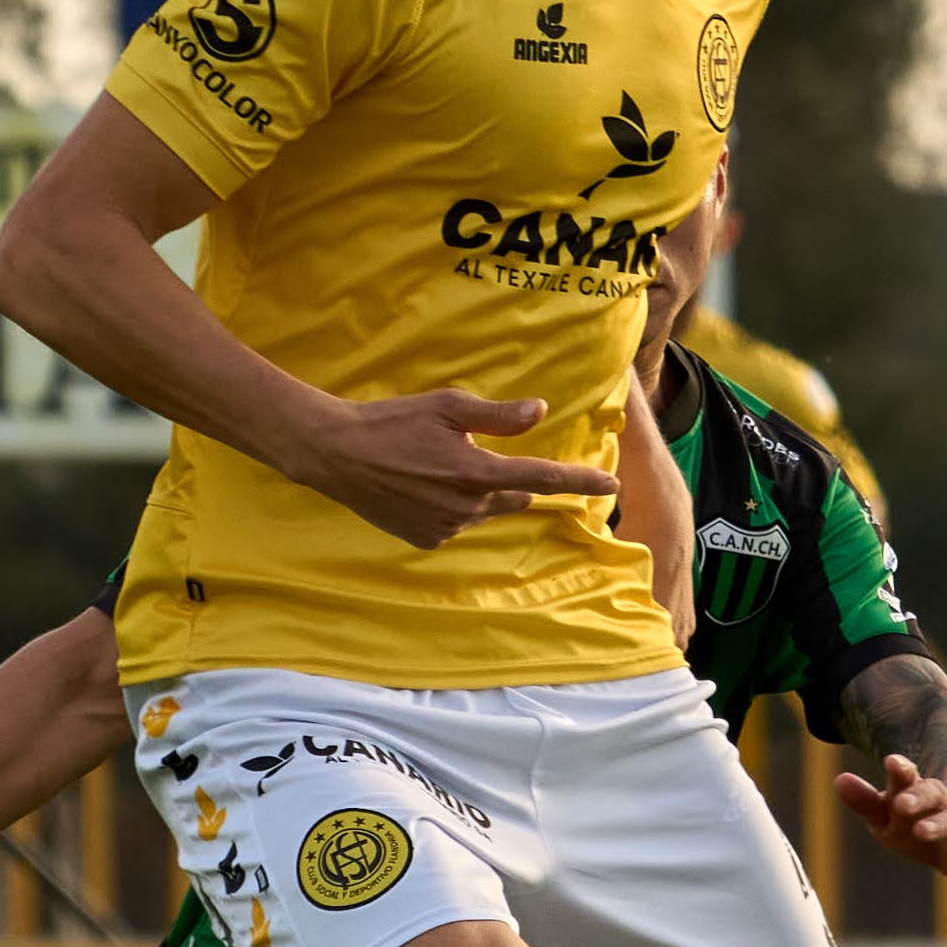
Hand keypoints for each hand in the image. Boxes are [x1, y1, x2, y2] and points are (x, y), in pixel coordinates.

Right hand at [284, 388, 617, 551]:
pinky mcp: (424, 539)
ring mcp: (445, 528)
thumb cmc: (392, 422)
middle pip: (513, 496)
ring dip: (476, 491)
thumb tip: (540, 412)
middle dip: (509, 479)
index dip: (580, 479)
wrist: (336, 454)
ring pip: (482, 509)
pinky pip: (454, 523)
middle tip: (477, 452)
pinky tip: (421, 484)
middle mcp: (466, 508)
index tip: (610, 483)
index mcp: (476, 472)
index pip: (542, 478)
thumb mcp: (447, 407)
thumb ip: (498, 415)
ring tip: (435, 464)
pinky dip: (451, 505)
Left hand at [840, 752, 946, 890]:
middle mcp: (943, 803)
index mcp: (918, 791)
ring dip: (938, 825)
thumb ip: (866, 802)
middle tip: (900, 803)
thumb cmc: (918, 824)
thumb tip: (838, 780)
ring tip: (921, 831)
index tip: (891, 762)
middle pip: (933, 793)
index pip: (908, 777)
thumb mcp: (888, 815)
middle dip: (918, 797)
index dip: (901, 770)